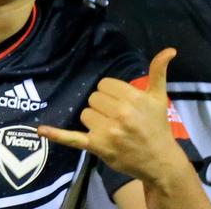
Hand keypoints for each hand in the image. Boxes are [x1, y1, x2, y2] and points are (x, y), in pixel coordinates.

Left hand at [38, 48, 188, 183]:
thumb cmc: (157, 127)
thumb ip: (159, 72)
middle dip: (103, 107)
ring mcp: (107, 131)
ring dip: (94, 120)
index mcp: (133, 98)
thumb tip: (170, 49)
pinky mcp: (97, 146)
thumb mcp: (159, 98)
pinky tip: (40, 130)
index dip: (112, 94)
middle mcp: (120, 113)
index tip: (124, 105)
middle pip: (93, 98)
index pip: (104, 85)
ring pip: (85, 113)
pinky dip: (56, 134)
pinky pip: (72, 137)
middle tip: (120, 119)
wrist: (160, 161)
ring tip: (112, 130)